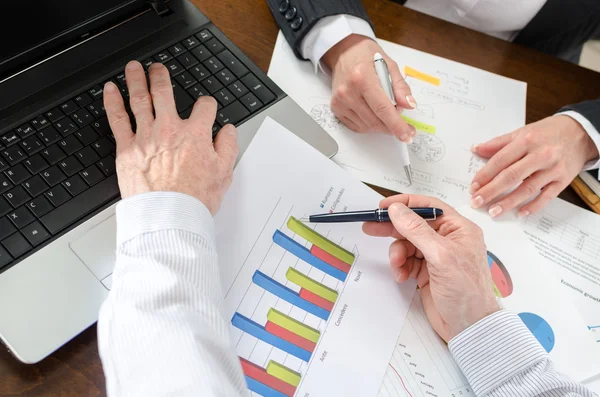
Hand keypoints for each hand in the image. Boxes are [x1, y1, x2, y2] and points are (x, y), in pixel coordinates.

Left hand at [103, 61, 238, 214]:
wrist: (169, 216)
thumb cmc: (194, 200)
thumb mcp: (224, 174)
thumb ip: (228, 147)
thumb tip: (228, 131)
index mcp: (195, 134)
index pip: (204, 107)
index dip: (207, 105)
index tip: (205, 107)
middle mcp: (169, 130)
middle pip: (164, 93)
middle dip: (161, 77)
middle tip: (158, 69)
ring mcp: (146, 137)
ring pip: (139, 99)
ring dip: (136, 80)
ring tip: (134, 68)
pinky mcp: (127, 149)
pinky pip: (117, 119)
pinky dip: (113, 102)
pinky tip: (110, 90)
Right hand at [322, 34, 416, 141]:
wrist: (344, 53)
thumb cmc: (368, 57)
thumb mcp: (390, 65)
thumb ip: (400, 87)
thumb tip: (409, 106)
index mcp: (362, 77)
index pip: (382, 108)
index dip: (397, 125)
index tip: (408, 135)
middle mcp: (347, 91)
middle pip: (375, 120)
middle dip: (392, 127)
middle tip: (404, 127)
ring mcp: (339, 101)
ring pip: (367, 126)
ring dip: (381, 125)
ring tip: (386, 112)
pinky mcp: (335, 108)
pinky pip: (357, 126)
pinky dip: (369, 125)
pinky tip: (373, 114)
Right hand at [363, 195, 499, 341]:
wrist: (469, 327)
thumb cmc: (466, 292)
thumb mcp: (440, 256)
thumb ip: (416, 230)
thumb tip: (397, 209)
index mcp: (459, 229)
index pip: (429, 207)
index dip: (406, 204)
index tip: (384, 206)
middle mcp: (448, 239)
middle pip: (414, 225)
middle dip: (394, 229)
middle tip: (372, 227)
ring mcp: (437, 256)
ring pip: (407, 244)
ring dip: (397, 253)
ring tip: (397, 265)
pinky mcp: (427, 271)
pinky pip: (406, 261)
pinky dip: (400, 266)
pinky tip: (402, 276)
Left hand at [471, 115, 598, 216]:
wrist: (580, 133)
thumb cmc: (548, 133)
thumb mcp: (522, 132)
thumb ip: (498, 143)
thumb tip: (476, 149)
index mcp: (526, 141)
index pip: (500, 160)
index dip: (485, 175)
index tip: (473, 186)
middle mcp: (540, 155)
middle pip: (511, 176)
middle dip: (491, 191)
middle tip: (477, 202)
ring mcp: (553, 169)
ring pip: (528, 188)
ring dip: (509, 202)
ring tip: (493, 211)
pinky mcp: (563, 180)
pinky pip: (547, 196)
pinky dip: (534, 206)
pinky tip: (521, 213)